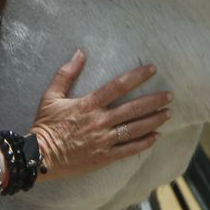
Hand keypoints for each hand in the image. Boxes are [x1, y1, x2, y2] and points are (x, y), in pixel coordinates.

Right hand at [27, 51, 171, 180]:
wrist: (39, 156)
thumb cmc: (45, 125)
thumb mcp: (51, 96)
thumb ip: (66, 73)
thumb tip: (80, 53)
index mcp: (89, 104)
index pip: (118, 86)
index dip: (138, 76)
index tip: (153, 69)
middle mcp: (100, 121)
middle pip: (133, 108)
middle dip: (154, 101)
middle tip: (169, 96)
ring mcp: (103, 140)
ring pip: (135, 129)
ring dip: (154, 120)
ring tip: (167, 114)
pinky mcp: (104, 157)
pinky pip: (128, 150)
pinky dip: (144, 143)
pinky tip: (155, 137)